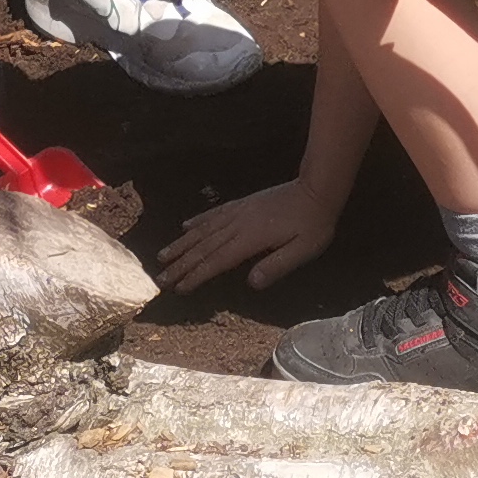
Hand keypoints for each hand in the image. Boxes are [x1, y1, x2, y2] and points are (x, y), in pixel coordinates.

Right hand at [157, 178, 339, 294]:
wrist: (318, 189)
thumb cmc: (314, 224)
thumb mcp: (303, 250)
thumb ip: (277, 266)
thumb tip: (251, 283)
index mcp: (251, 238)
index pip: (217, 260)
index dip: (196, 275)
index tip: (178, 288)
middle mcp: (239, 224)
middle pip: (204, 247)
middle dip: (180, 264)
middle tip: (160, 278)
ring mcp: (239, 212)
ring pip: (204, 230)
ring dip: (182, 244)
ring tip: (162, 256)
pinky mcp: (243, 204)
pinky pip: (214, 214)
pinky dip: (197, 222)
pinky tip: (186, 227)